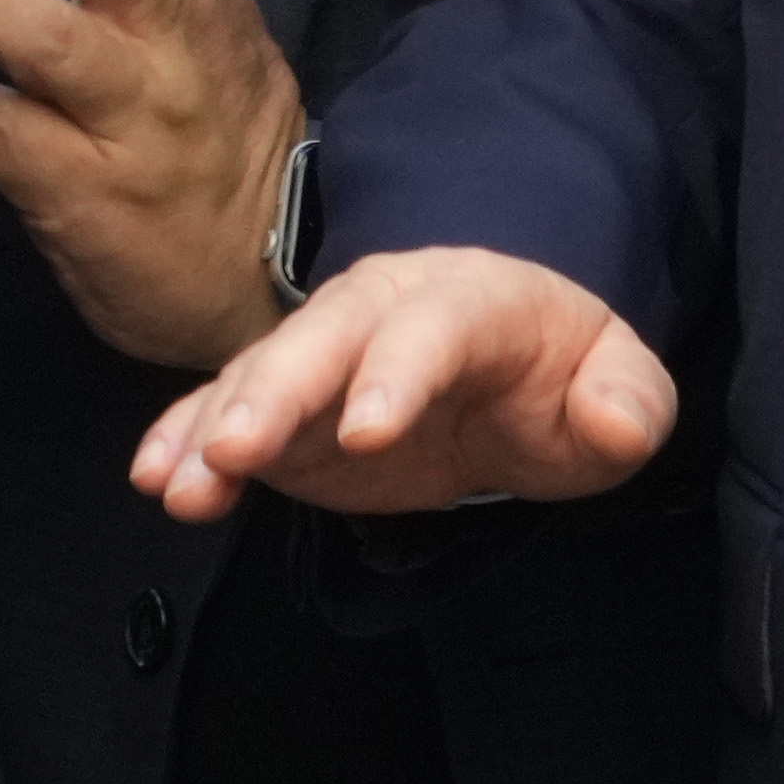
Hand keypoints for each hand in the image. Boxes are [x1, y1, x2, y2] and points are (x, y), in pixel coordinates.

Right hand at [130, 244, 674, 520]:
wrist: (509, 360)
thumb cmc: (559, 373)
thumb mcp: (617, 384)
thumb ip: (627, 402)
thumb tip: (617, 421)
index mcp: (477, 300)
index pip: (437, 325)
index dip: (400, 372)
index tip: (369, 432)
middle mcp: (387, 309)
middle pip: (327, 336)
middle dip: (278, 389)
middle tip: (237, 449)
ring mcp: (327, 354)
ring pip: (263, 373)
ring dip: (216, 426)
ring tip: (176, 483)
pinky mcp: (287, 405)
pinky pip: (226, 411)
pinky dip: (186, 438)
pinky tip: (156, 477)